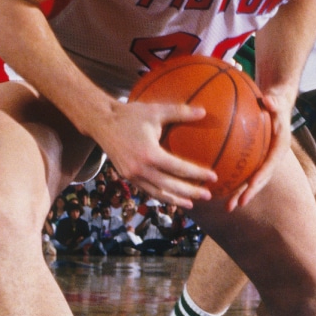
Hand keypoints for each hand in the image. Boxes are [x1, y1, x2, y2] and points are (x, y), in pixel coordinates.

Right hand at [94, 100, 216, 207]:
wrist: (101, 122)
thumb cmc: (130, 114)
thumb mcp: (156, 111)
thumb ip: (180, 112)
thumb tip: (204, 112)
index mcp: (149, 154)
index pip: (178, 168)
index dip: (197, 174)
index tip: (213, 177)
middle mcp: (140, 169)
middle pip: (170, 186)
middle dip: (190, 192)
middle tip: (208, 195)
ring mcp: (132, 175)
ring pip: (158, 193)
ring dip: (175, 199)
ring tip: (191, 203)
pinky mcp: (127, 177)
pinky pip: (147, 190)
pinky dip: (161, 195)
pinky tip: (172, 197)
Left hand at [228, 87, 290, 210]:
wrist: (276, 106)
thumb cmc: (275, 103)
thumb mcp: (276, 101)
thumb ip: (273, 103)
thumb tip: (268, 100)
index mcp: (279, 148)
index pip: (270, 164)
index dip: (261, 175)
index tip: (251, 184)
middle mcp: (271, 158)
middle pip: (260, 179)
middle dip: (249, 193)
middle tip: (237, 205)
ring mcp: (262, 161)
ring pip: (250, 180)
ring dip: (239, 194)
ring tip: (227, 207)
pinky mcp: (254, 160)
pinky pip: (243, 172)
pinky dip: (232, 181)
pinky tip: (217, 189)